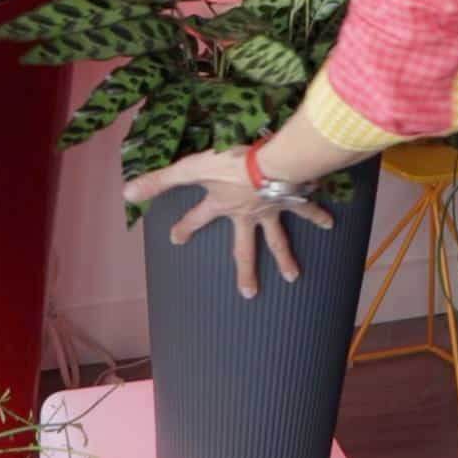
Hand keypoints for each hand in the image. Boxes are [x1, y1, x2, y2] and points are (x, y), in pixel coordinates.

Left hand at [123, 147, 334, 298]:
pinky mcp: (292, 198)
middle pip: (243, 248)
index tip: (174, 240)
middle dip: (245, 271)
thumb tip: (127, 194)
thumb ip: (160, 180)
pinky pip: (306, 208)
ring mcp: (271, 210)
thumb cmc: (231, 162)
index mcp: (221, 205)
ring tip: (293, 277)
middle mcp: (245, 214)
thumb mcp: (190, 168)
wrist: (272, 163)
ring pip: (278, 239)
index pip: (197, 217)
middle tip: (248, 294)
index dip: (184, 227)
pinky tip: (330, 223)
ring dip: (285, 258)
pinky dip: (318, 215)